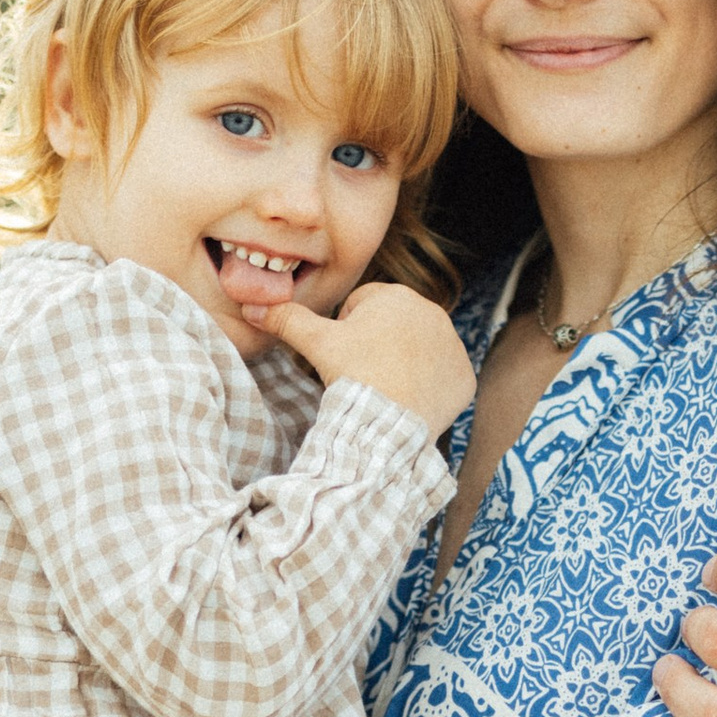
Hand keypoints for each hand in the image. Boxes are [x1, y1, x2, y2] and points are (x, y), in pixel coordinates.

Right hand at [253, 282, 474, 440]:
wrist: (389, 421)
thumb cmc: (354, 375)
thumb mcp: (316, 343)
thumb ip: (287, 319)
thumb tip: (252, 308)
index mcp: (397, 295)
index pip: (363, 305)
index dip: (346, 330)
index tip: (344, 355)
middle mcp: (433, 313)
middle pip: (392, 327)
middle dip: (376, 345)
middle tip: (362, 374)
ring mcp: (454, 345)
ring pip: (417, 351)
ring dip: (402, 364)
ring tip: (383, 388)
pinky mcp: (464, 376)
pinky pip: (442, 377)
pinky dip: (427, 388)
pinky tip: (408, 401)